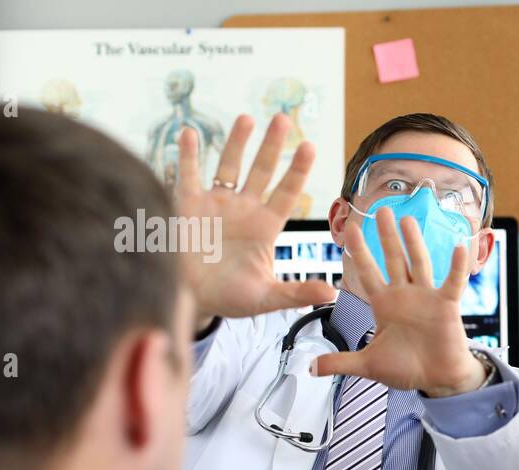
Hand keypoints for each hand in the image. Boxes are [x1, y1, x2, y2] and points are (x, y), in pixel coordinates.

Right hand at [176, 114, 335, 330]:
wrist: (189, 301)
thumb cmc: (229, 298)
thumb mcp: (266, 297)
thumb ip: (296, 292)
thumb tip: (332, 294)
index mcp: (264, 226)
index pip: (286, 193)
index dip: (297, 170)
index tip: (310, 147)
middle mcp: (243, 209)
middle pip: (261, 171)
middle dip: (272, 146)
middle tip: (283, 119)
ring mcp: (215, 204)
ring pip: (228, 166)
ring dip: (236, 142)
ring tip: (247, 118)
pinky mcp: (186, 206)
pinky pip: (187, 175)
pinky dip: (188, 155)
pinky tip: (190, 134)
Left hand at [311, 210, 485, 396]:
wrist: (437, 379)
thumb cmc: (407, 368)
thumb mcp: (368, 364)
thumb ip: (340, 362)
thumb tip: (310, 368)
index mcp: (384, 304)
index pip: (367, 272)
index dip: (358, 251)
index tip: (350, 229)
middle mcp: (404, 295)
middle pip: (393, 259)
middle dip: (386, 235)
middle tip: (381, 208)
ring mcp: (427, 297)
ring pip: (419, 264)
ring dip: (414, 243)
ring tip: (407, 220)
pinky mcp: (447, 305)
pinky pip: (453, 282)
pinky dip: (457, 267)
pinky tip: (458, 248)